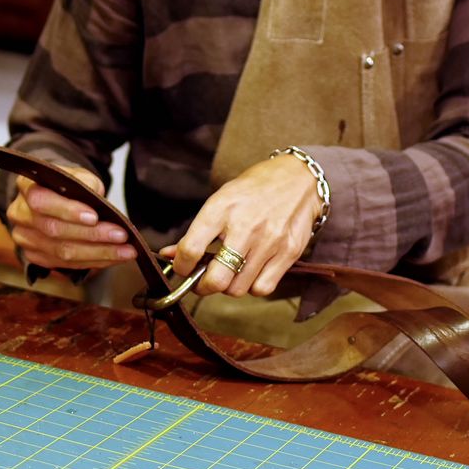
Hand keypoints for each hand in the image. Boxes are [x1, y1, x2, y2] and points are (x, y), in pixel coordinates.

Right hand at [6, 166, 135, 269]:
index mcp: (27, 187)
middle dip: (93, 235)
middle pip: (55, 231)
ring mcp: (25, 238)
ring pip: (61, 252)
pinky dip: (93, 262)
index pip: (42, 202)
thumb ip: (86, 183)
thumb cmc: (68, 185)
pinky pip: (65, 264)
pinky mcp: (35, 257)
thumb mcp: (78, 175)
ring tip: (125, 251)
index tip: (95, 217)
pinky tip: (114, 258)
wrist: (55, 196)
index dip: (68, 211)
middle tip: (122, 235)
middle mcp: (20, 214)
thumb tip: (97, 198)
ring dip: (99, 253)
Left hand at [160, 156, 319, 297]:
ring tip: (232, 271)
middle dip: (204, 286)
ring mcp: (269, 241)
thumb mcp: (220, 200)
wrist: (299, 179)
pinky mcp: (288, 253)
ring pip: (238, 289)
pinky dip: (254, 286)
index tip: (183, 268)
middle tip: (204, 280)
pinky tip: (252, 272)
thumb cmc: (254, 190)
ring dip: (230, 286)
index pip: (190, 250)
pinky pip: (262, 288)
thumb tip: (168, 256)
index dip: (181, 267)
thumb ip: (196, 232)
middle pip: (216, 280)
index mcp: (221, 209)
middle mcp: (245, 226)